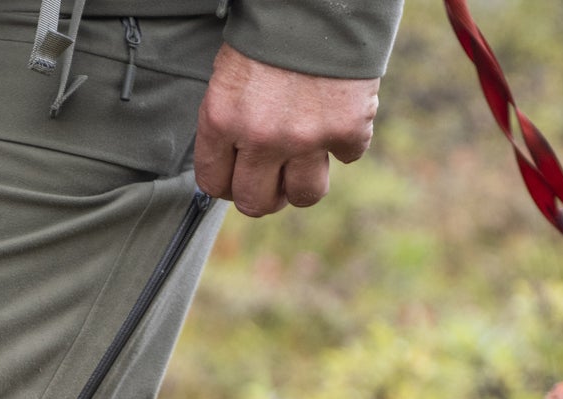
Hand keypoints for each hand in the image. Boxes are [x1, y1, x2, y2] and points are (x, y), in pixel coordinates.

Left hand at [194, 45, 379, 217]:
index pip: (214, 184)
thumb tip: (234, 170)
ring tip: (309, 158)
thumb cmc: (271, 31)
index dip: (229, 186)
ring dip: (306, 182)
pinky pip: (348, 156)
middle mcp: (260, 137)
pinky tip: (340, 114)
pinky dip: (347, 140)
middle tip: (276, 180)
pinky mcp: (346, 130)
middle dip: (267, 195)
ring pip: (304, 195)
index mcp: (222, 121)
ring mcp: (304, 137)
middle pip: (256, 202)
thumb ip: (230, 124)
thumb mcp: (231, 77)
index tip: (241, 178)